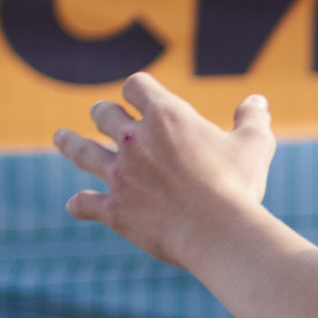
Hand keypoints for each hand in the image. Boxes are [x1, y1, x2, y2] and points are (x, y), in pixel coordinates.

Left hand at [56, 73, 274, 268]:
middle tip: (106, 117)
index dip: (137, 89)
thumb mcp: (254, 145)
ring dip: (69, 142)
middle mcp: (133, 139)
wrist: (218, 231)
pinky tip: (75, 205)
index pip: (135, 86)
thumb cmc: (238, 185)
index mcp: (165, 116)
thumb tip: (257, 101)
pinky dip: (80, 204)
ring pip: (81, 150)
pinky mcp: (114, 209)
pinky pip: (85, 203)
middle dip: (104, 113)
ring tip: (61, 137)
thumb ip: (252, 119)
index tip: (140, 96)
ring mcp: (118, 174)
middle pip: (103, 113)